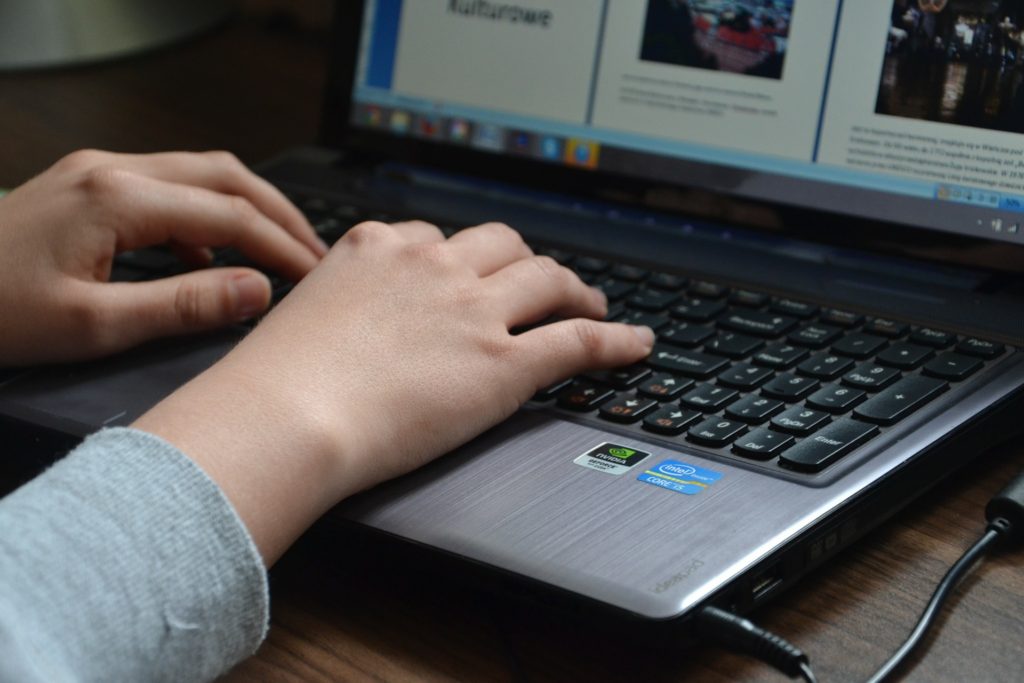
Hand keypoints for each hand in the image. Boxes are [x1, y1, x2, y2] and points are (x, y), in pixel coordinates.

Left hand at [0, 150, 326, 365]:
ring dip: (245, 210)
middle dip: (277, 213)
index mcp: (116, 197)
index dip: (281, 245)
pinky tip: (211, 259)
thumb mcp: (94, 324)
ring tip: (277, 253)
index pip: (228, 214)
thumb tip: (258, 291)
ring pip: (199, 174)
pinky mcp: (88, 186)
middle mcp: (111, 170)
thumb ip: (185, 305)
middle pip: (224, 175)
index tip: (317, 274)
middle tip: (314, 254)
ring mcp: (98, 172)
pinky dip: (205, 219)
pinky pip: (167, 189)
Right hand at [135, 221, 654, 562]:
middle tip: (538, 283)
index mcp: (378, 247)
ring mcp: (473, 311)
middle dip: (523, 261)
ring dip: (573, 288)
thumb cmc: (274, 381)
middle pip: (501, 245)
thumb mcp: (300, 314)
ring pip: (545, 279)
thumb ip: (337, 302)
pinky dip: (614, 338)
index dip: (463, 260)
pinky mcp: (503, 362)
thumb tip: (344, 319)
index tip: (470, 274)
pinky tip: (634, 342)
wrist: (285, 417)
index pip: (437, 240)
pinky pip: (577, 339)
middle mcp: (432, 267)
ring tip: (588, 303)